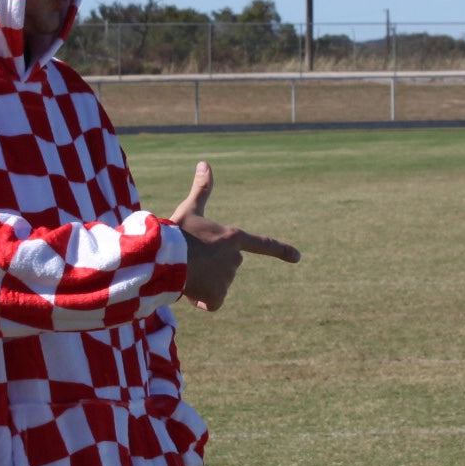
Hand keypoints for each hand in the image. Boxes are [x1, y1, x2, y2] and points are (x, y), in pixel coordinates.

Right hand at [170, 160, 300, 310]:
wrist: (166, 256)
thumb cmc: (178, 232)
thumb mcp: (189, 209)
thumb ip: (201, 189)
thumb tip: (205, 163)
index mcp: (232, 237)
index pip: (263, 244)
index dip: (281, 250)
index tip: (298, 257)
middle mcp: (235, 258)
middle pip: (227, 266)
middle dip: (212, 267)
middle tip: (191, 260)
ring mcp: (228, 278)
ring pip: (216, 285)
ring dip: (203, 282)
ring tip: (186, 271)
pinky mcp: (218, 295)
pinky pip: (212, 302)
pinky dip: (201, 300)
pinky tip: (188, 288)